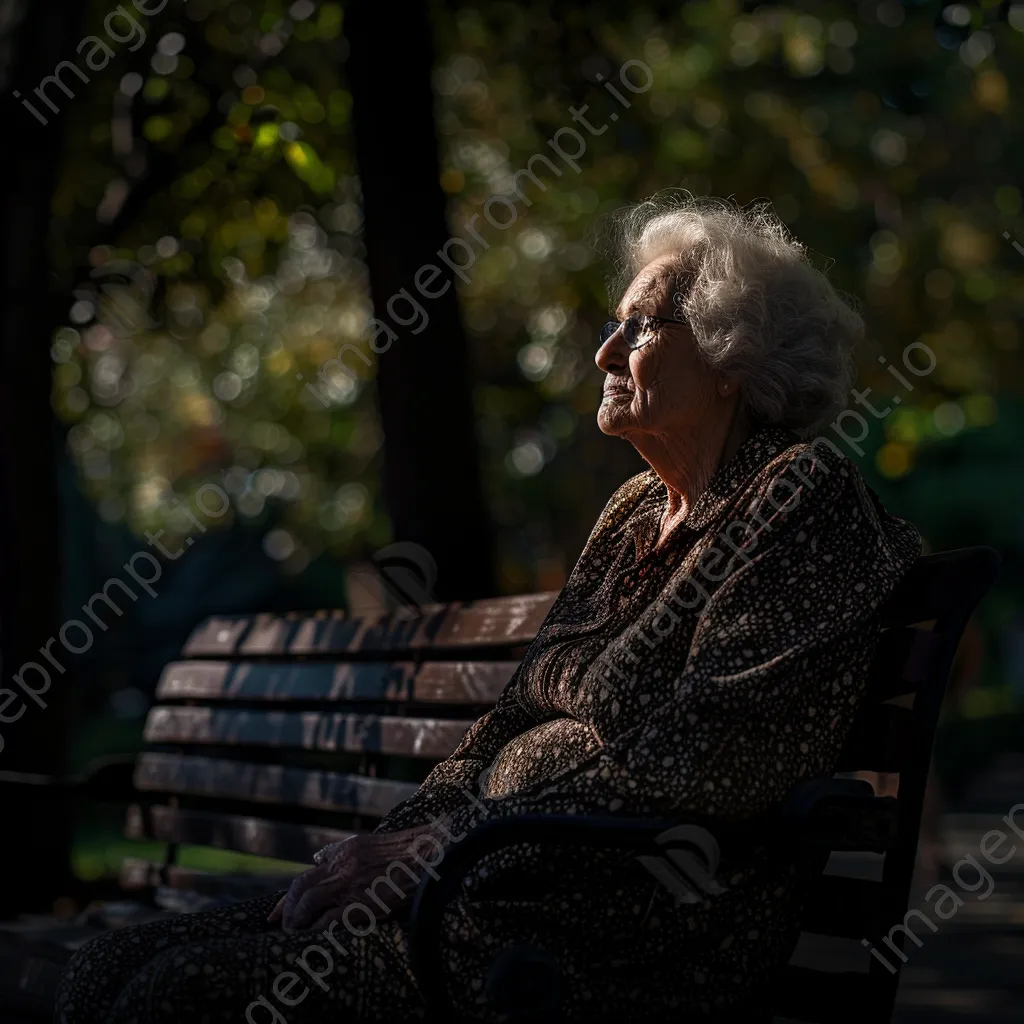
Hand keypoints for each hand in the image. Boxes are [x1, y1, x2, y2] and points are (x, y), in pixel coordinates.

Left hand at [267, 823, 448, 932]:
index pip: (304, 877)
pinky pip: (330, 920)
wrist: (430, 854)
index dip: (284, 899)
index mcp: (343, 853)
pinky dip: (318, 931)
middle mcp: (342, 866)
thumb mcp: (367, 843)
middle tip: (283, 929)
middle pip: (300, 890)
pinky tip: (316, 940)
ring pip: (309, 904)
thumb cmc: (404, 851)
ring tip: (297, 936)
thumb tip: (318, 857)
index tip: (273, 915)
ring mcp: (352, 884)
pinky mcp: (364, 902)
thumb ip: (340, 851)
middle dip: (286, 912)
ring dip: (298, 923)